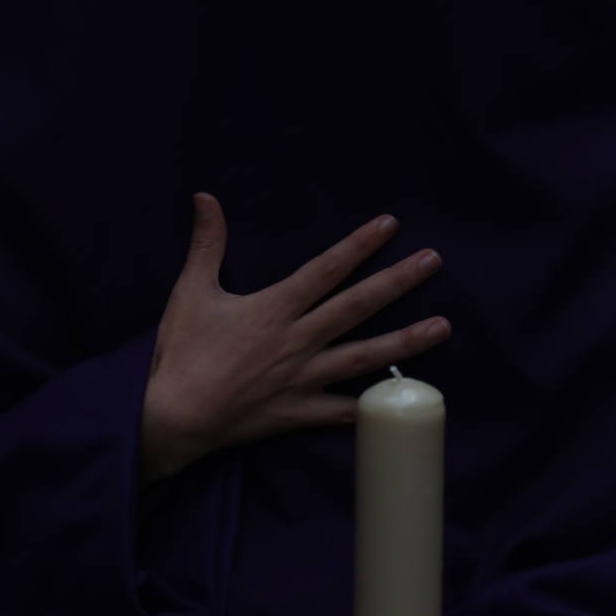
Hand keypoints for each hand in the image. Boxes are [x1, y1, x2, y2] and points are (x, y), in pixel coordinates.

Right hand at [141, 195, 449, 479]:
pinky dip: (370, 405)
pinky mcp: (298, 412)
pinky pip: (342, 410)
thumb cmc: (181, 352)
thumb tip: (204, 197)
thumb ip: (206, 243)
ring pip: (364, 356)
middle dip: (398, 281)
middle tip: (434, 261)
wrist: (172, 417)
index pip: (326, 269)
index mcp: (275, 308)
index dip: (359, 245)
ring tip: (443, 327)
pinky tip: (399, 399)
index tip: (390, 225)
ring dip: (406, 341)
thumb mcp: (191, 290)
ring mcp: (303, 378)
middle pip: (358, 306)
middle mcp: (298, 340)